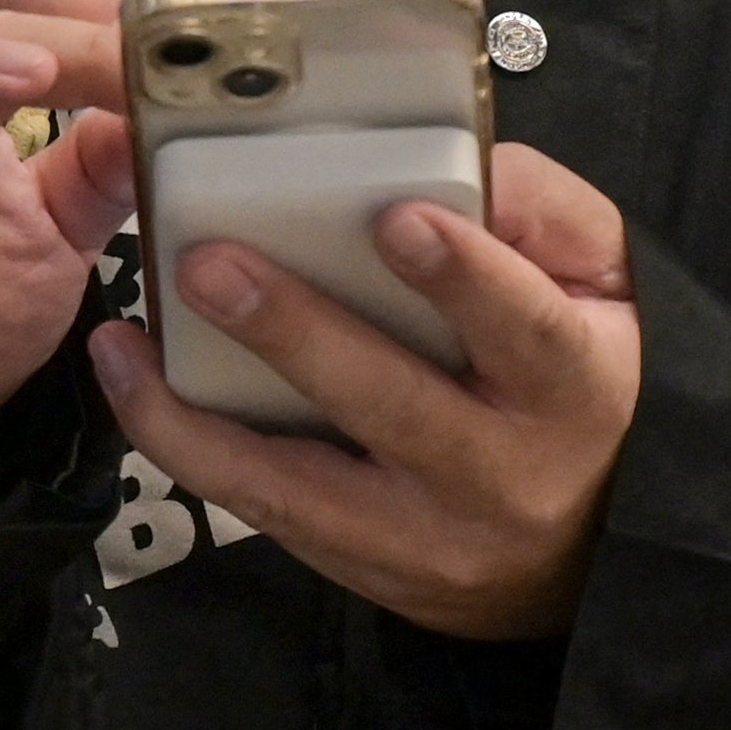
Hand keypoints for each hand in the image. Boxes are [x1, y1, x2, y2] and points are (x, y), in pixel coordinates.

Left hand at [89, 142, 639, 638]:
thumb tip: (460, 162)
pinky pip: (264, 511)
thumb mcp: (606, 287)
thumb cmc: (587, 383)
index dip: (465, 277)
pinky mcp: (363, 567)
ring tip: (124, 342)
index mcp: (574, 390)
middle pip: (394, 406)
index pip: (526, 332)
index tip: (397, 216)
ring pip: (302, 485)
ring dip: (200, 415)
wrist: (591, 550)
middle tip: (211, 264)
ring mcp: (425, 537)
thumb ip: (543, 215)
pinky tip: (131, 383)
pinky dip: (188, 449)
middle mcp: (501, 476)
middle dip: (296, 333)